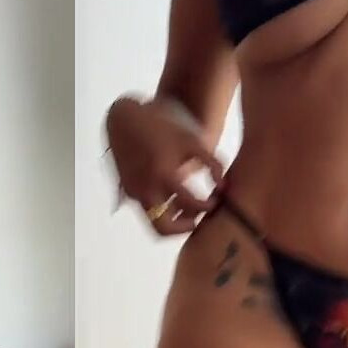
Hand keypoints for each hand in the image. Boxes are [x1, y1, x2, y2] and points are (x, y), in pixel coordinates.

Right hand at [106, 97, 222, 235]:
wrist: (124, 118)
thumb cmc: (161, 125)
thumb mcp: (191, 140)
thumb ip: (212, 164)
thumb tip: (223, 188)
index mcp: (162, 175)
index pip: (190, 205)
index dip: (207, 207)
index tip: (215, 202)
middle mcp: (144, 189)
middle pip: (162, 229)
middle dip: (183, 228)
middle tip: (198, 218)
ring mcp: (132, 192)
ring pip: (153, 219)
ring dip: (171, 217)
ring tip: (188, 204)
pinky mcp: (126, 190)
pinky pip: (146, 207)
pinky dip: (160, 206)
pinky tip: (172, 193)